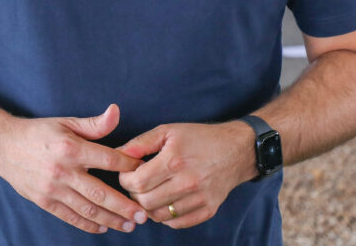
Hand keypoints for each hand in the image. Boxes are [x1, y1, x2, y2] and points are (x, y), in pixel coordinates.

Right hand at [0, 104, 147, 234]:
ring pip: (87, 209)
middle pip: (100, 193)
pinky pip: (70, 217)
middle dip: (124, 206)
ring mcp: (52, 189)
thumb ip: (94, 123)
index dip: (129, 167)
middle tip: (143, 215)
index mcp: (71, 148)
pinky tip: (103, 227)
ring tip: (129, 225)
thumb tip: (116, 111)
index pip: (108, 160)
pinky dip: (88, 224)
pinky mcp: (44, 201)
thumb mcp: (66, 122)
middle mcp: (62, 171)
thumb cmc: (38, 132)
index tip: (144, 173)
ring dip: (111, 219)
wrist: (3, 146)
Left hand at [117, 121, 255, 228]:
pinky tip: (165, 201)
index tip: (127, 174)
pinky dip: (166, 216)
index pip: (137, 183)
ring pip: (159, 216)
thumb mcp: (168, 131)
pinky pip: (176, 223)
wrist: (237, 150)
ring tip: (150, 192)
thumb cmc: (199, 138)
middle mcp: (187, 183)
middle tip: (137, 184)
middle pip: (145, 202)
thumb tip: (118, 154)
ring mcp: (199, 199)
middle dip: (134, 194)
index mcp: (174, 161)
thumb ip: (140, 143)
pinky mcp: (208, 210)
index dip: (125, 180)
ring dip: (148, 207)